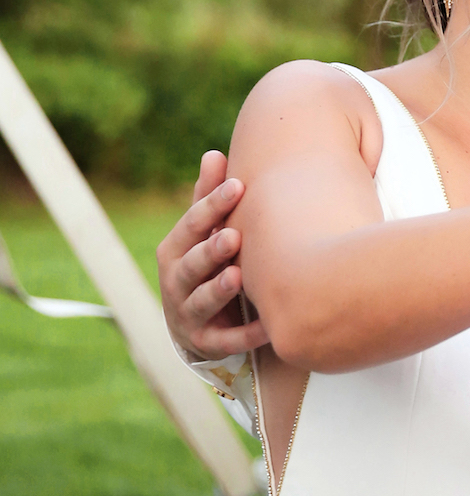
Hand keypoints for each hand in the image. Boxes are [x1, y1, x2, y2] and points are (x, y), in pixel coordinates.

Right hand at [156, 151, 269, 358]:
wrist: (194, 322)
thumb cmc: (204, 264)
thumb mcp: (202, 233)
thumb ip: (207, 199)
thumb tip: (214, 153)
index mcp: (176, 249)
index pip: (191, 224)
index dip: (212, 205)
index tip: (237, 186)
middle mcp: (176, 281)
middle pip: (191, 264)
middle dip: (210, 250)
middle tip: (233, 235)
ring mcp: (187, 314)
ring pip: (200, 302)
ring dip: (218, 291)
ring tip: (236, 277)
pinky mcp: (205, 342)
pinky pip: (225, 340)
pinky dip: (244, 336)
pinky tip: (267, 327)